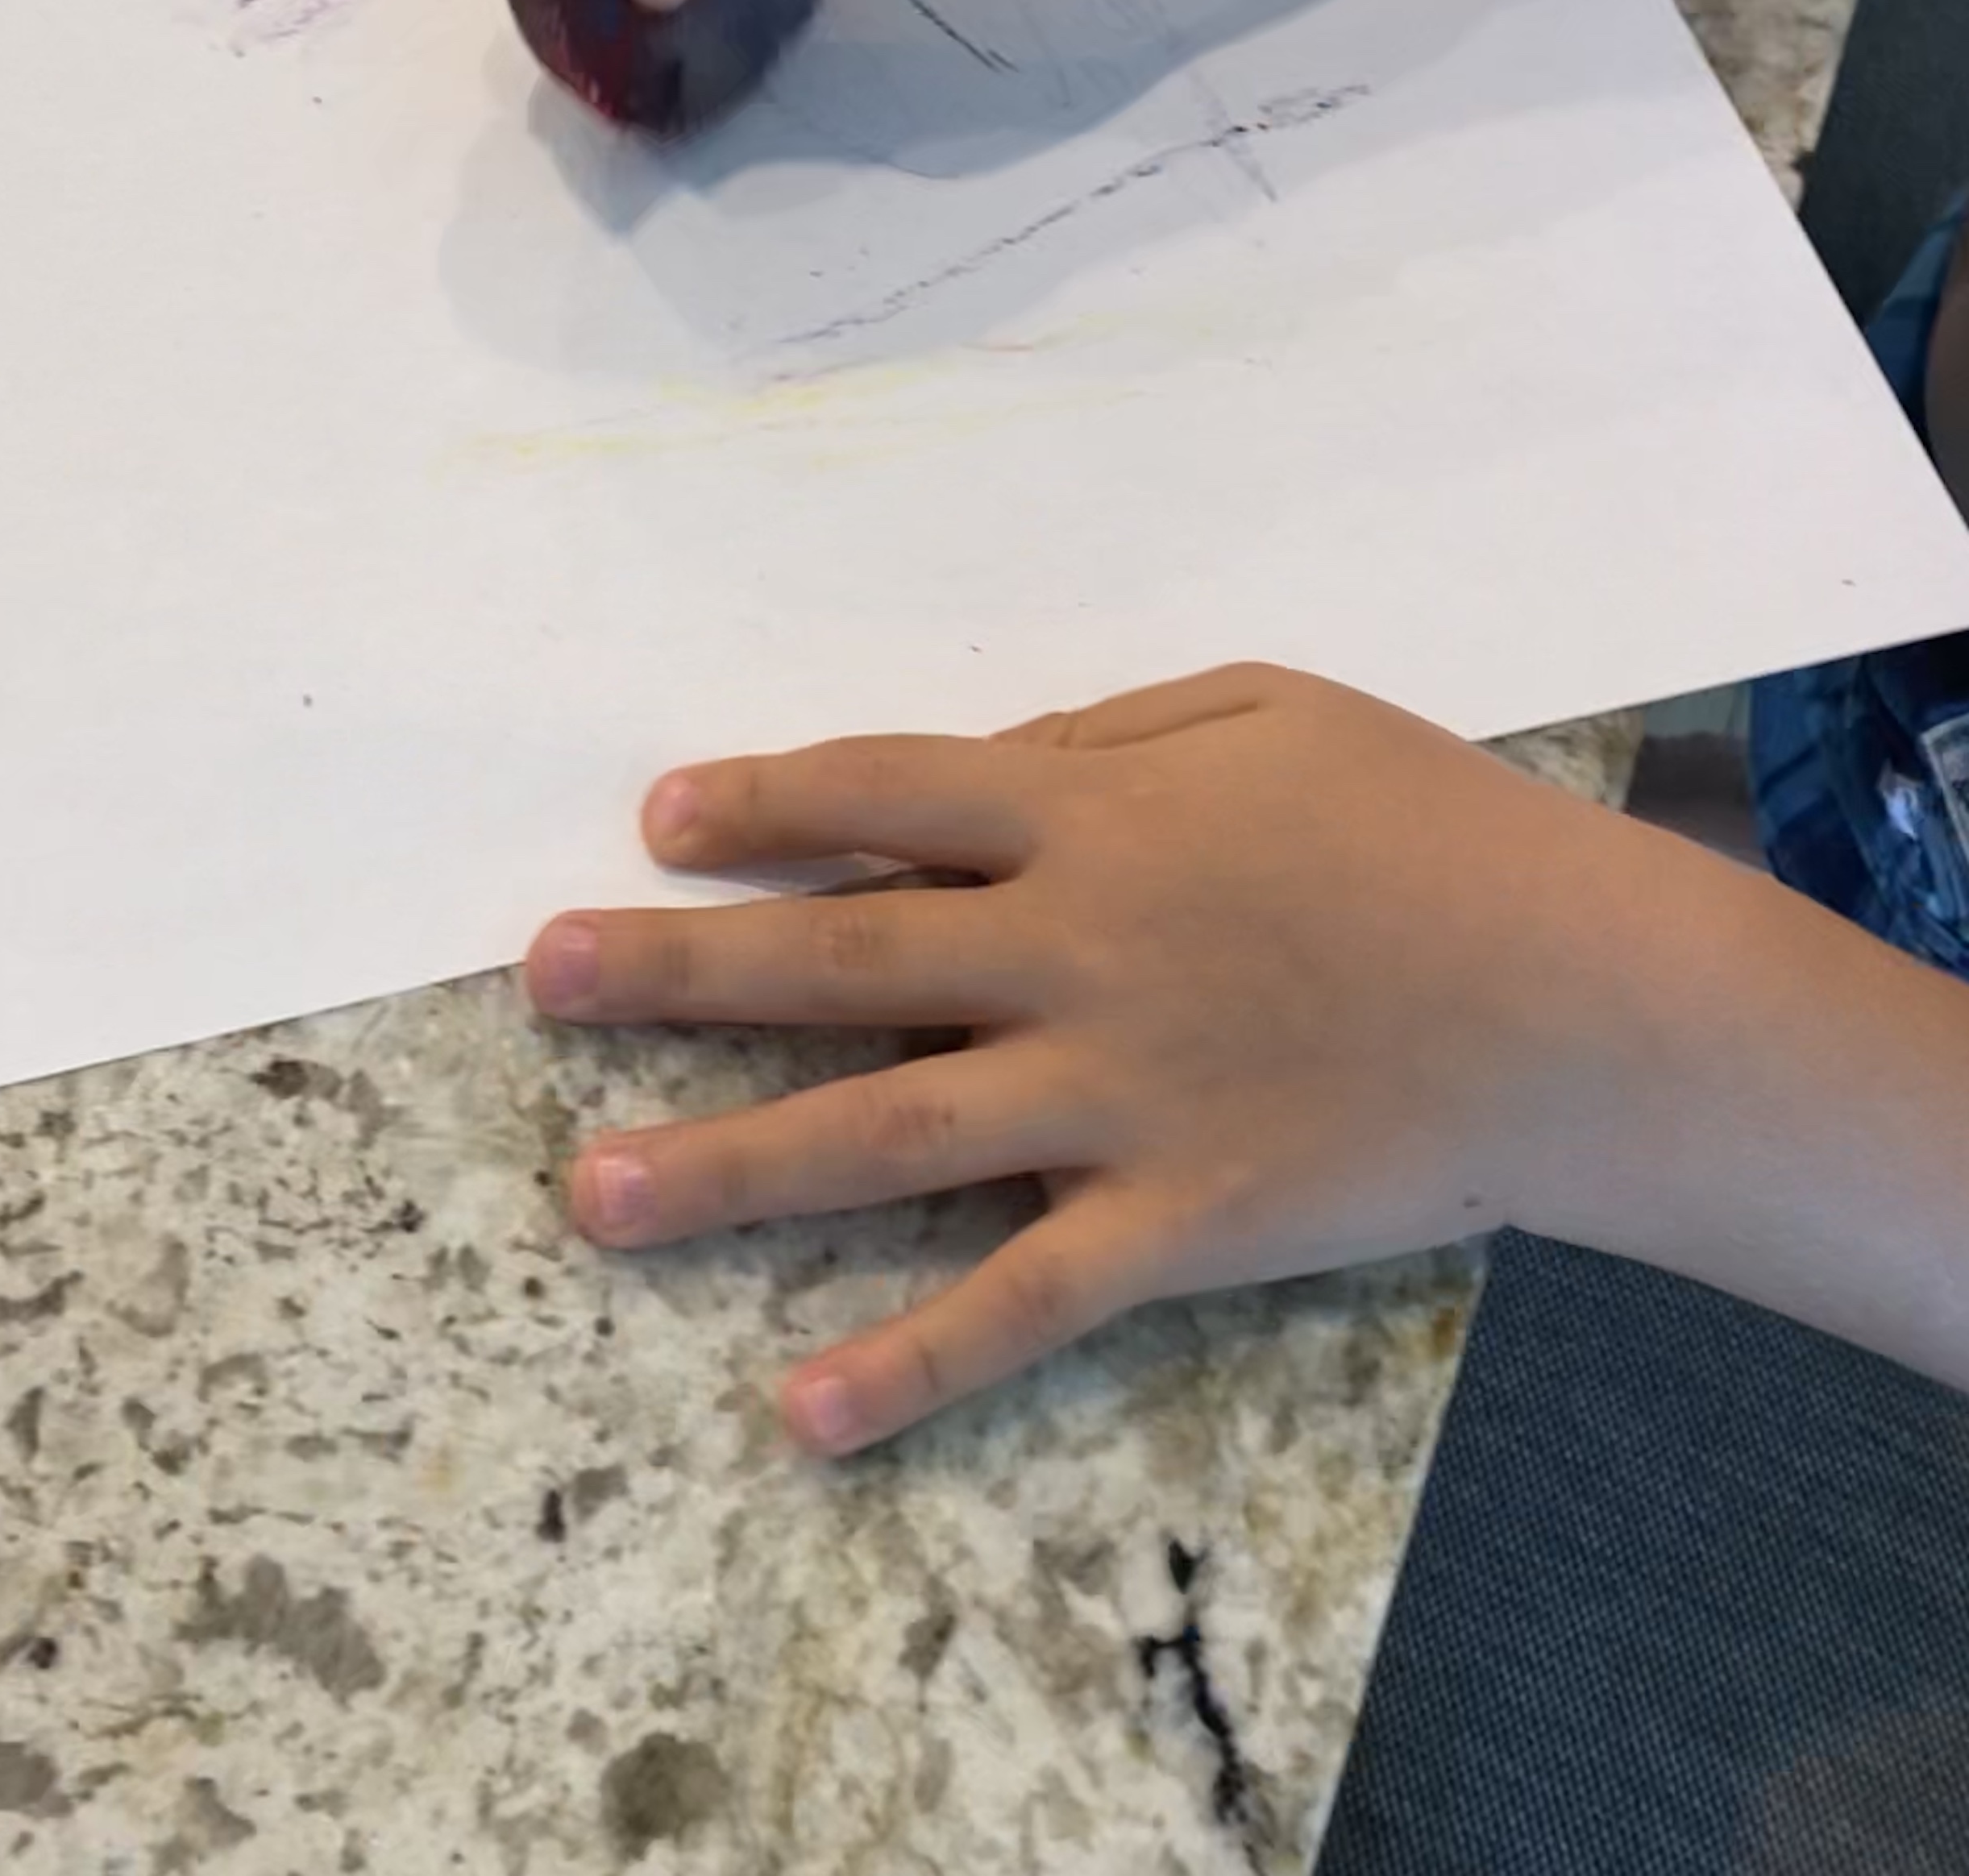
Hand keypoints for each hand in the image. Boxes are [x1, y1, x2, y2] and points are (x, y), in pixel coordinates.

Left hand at [525, 665, 1696, 1454]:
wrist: (1587, 994)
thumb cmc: (1433, 824)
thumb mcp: (1271, 709)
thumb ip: (1109, 731)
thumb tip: (979, 762)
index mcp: (1089, 813)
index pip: (882, 797)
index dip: (763, 804)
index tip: (657, 820)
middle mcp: (1070, 950)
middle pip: (836, 957)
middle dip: (677, 969)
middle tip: (541, 976)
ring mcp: (1113, 1094)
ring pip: (882, 1131)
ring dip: (726, 1166)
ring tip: (590, 1199)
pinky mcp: (1175, 1221)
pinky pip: (1023, 1300)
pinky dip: (913, 1363)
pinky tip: (802, 1418)